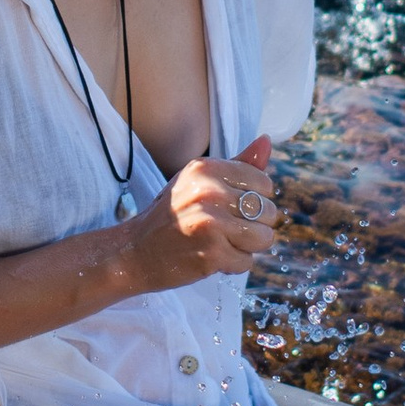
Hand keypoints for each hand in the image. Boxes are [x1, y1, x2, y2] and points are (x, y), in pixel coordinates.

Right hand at [124, 136, 279, 290]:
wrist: (135, 251)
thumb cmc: (172, 214)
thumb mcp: (199, 181)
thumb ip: (238, 164)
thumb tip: (267, 140)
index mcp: (207, 168)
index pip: (264, 184)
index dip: (254, 201)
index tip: (230, 208)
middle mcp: (210, 191)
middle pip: (268, 212)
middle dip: (253, 226)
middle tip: (223, 229)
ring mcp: (211, 223)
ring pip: (263, 238)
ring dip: (247, 247)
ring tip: (221, 243)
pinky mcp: (211, 253)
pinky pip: (247, 262)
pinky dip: (233, 265)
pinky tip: (211, 257)